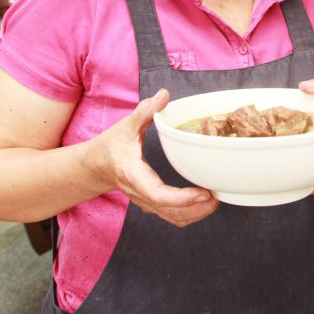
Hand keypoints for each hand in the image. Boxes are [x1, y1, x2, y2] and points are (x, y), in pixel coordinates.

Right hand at [93, 88, 218, 226]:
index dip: (181, 198)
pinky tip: (204, 202)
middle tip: (217, 196)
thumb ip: (144, 111)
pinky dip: (190, 214)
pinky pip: (172, 216)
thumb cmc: (111, 147)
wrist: (95, 166)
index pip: (157, 194)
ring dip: (196, 214)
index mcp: (134, 174)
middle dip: (196, 209)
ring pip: (173, 218)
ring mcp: (146, 202)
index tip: (203, 193)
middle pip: (170, 211)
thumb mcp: (125, 126)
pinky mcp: (151, 204)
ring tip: (215, 200)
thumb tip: (164, 95)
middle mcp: (140, 193)